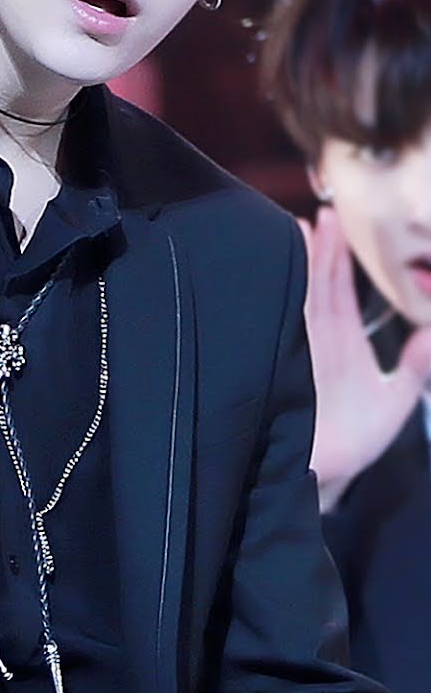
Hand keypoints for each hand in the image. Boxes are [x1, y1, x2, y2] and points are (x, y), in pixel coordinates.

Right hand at [299, 207, 430, 511]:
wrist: (321, 476)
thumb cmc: (352, 441)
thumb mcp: (393, 402)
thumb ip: (415, 367)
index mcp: (342, 339)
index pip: (340, 287)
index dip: (339, 256)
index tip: (333, 222)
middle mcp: (317, 337)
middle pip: (318, 283)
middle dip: (318, 249)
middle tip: (316, 216)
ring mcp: (297, 347)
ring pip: (299, 297)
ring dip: (299, 267)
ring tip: (296, 233)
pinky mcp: (282, 362)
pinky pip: (282, 325)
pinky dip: (280, 300)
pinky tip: (276, 277)